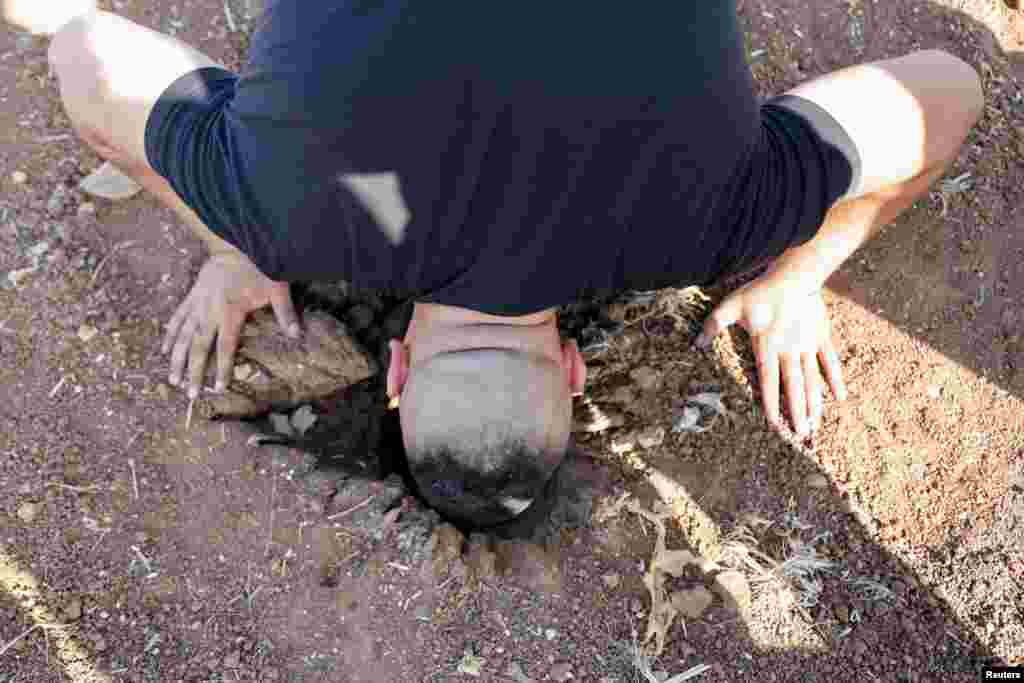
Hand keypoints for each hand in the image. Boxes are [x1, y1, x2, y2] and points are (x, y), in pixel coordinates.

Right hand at [162, 251, 299, 398]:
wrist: (236, 242)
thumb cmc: (259, 267)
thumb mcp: (277, 288)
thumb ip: (285, 314)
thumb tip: (297, 336)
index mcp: (230, 312)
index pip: (225, 347)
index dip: (221, 368)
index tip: (218, 388)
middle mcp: (210, 311)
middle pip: (198, 346)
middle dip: (193, 372)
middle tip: (189, 394)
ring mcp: (197, 303)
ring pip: (182, 335)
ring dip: (176, 358)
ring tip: (172, 379)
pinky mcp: (191, 295)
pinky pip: (177, 317)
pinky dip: (169, 334)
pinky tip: (164, 349)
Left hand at [693, 271, 846, 435]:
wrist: (795, 275)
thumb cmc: (760, 291)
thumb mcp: (731, 306)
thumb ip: (713, 325)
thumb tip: (694, 344)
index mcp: (767, 346)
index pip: (768, 380)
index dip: (771, 403)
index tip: (774, 424)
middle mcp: (790, 350)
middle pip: (794, 386)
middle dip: (797, 412)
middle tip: (801, 435)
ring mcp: (808, 345)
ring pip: (812, 379)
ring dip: (814, 403)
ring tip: (816, 425)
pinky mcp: (822, 337)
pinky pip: (831, 362)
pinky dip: (835, 379)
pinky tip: (840, 398)